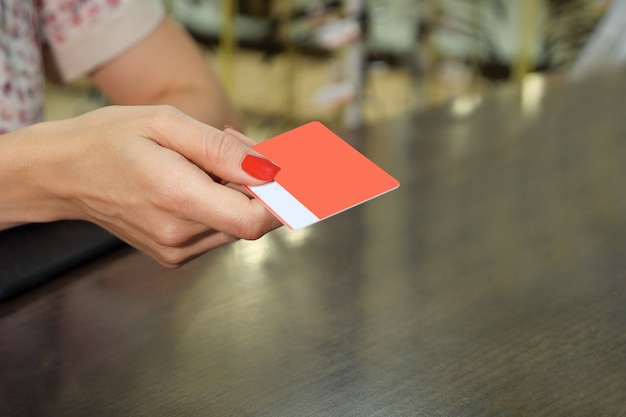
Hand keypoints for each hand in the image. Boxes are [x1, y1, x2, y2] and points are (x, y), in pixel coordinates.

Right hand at [1, 105, 281, 266]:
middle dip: (263, 185)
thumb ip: (223, 149)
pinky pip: (218, 231)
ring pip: (237, 226)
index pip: (254, 218)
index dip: (285, 199)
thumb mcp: (166, 124)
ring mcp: (176, 250)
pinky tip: (202, 179)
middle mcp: (179, 235)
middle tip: (245, 148)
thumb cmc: (109, 140)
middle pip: (252, 221)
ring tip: (211, 159)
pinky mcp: (174, 254)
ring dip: (242, 194)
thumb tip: (272, 167)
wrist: (62, 174)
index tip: (300, 177)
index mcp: (176, 198)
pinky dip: (223, 205)